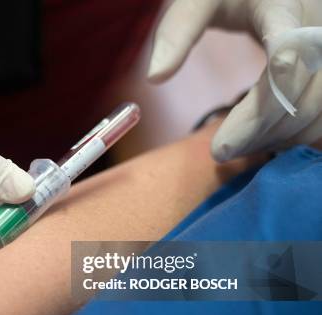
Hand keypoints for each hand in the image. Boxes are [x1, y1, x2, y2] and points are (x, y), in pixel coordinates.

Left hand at [148, 0, 321, 160]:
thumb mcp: (196, 2)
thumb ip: (176, 35)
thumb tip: (155, 77)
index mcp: (282, 4)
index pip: (289, 46)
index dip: (274, 88)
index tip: (234, 133)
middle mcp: (314, 26)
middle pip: (301, 90)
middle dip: (261, 128)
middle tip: (220, 153)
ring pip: (318, 105)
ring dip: (279, 135)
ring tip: (235, 149)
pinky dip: (295, 131)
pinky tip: (261, 141)